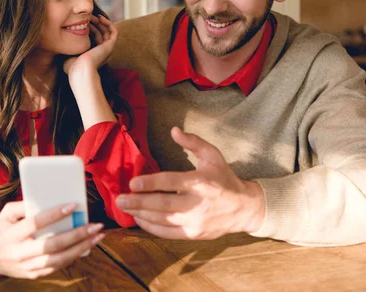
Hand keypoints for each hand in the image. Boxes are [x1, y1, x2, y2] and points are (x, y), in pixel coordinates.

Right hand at [0, 202, 104, 278]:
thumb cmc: (1, 229)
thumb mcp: (6, 213)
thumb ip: (24, 205)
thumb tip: (47, 198)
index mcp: (11, 234)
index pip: (35, 223)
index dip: (54, 214)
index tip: (73, 205)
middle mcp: (19, 253)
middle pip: (52, 245)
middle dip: (77, 235)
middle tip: (95, 225)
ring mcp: (27, 266)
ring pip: (58, 260)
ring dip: (81, 248)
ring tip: (96, 237)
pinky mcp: (33, 275)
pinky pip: (57, 267)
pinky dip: (73, 257)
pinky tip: (85, 247)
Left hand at [63, 15, 116, 75]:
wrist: (80, 70)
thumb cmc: (72, 67)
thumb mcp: (68, 56)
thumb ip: (68, 50)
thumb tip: (61, 44)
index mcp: (93, 55)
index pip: (94, 38)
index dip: (89, 28)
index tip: (80, 21)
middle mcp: (102, 52)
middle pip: (101, 33)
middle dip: (95, 23)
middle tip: (87, 16)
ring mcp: (107, 49)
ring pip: (107, 32)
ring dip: (100, 22)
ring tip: (93, 15)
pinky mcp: (110, 46)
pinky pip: (114, 32)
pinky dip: (109, 23)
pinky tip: (100, 18)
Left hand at [115, 127, 264, 239]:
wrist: (245, 209)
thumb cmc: (225, 179)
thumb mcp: (213, 156)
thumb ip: (193, 142)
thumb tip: (173, 130)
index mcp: (200, 182)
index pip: (171, 183)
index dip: (150, 183)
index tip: (132, 183)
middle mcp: (197, 204)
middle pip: (162, 205)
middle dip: (138, 202)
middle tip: (119, 199)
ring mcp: (195, 222)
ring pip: (162, 221)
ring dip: (141, 214)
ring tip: (124, 207)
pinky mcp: (194, 234)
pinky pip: (168, 233)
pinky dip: (151, 227)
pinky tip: (139, 218)